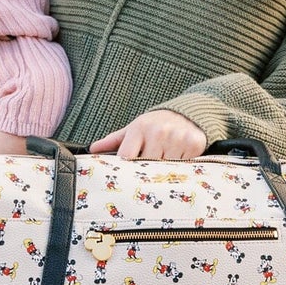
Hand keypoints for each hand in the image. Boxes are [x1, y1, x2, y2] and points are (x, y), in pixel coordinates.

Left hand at [89, 110, 207, 160]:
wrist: (187, 113)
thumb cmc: (155, 125)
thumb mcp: (134, 129)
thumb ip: (113, 141)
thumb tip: (92, 150)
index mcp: (140, 127)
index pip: (127, 156)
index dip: (127, 166)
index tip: (129, 170)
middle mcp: (158, 131)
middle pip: (146, 165)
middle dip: (147, 169)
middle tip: (150, 168)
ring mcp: (177, 138)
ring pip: (165, 168)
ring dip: (164, 169)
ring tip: (165, 160)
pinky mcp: (193, 144)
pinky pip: (183, 166)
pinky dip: (181, 166)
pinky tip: (179, 157)